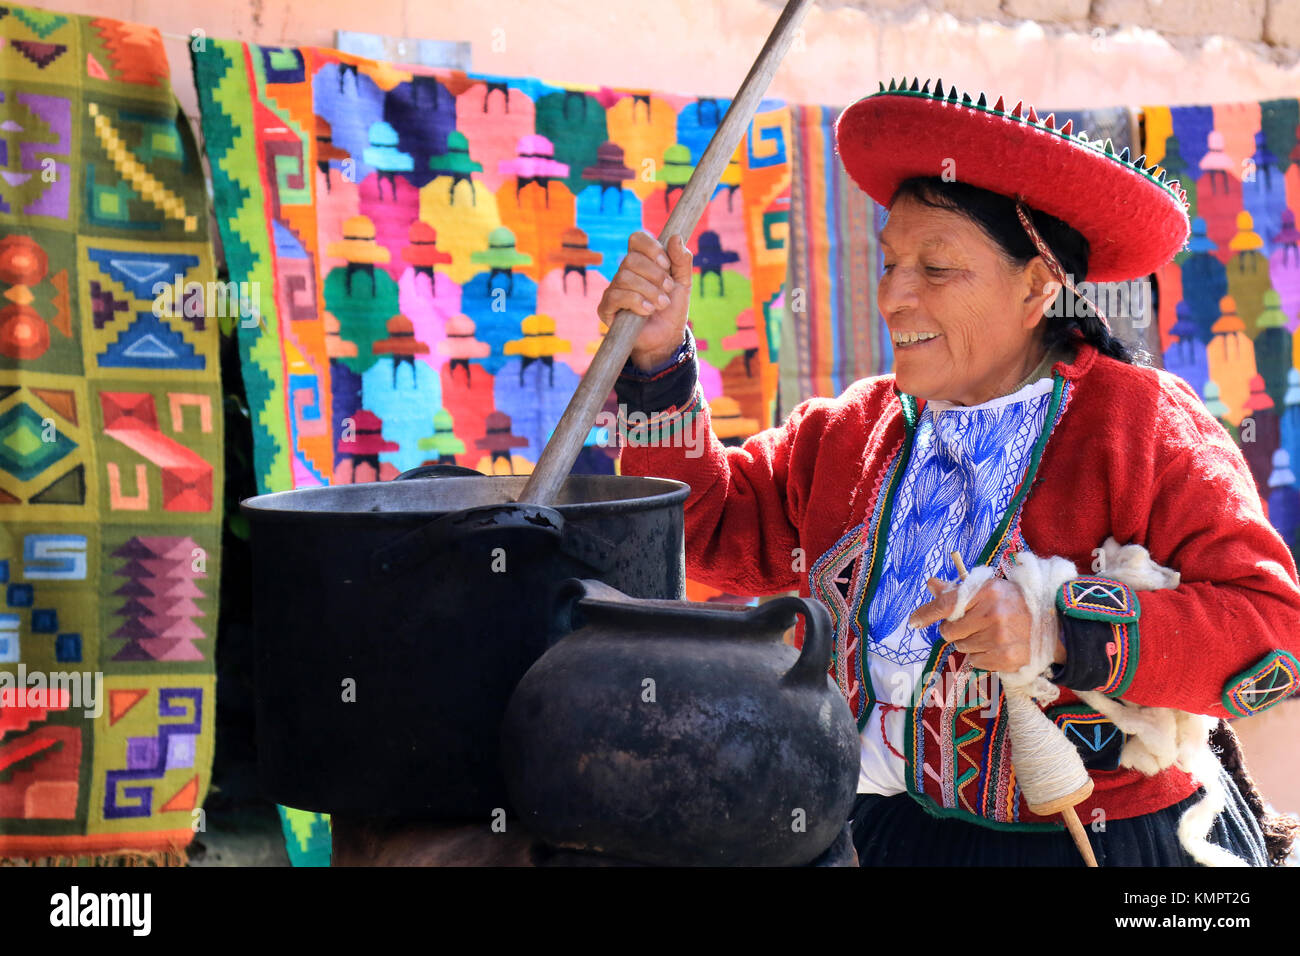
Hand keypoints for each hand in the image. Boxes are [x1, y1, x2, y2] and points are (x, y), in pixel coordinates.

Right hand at [596, 231, 692, 370]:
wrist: (666, 338)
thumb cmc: (672, 309)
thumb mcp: (683, 283)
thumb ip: (682, 260)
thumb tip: (676, 237)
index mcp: (642, 261)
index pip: (637, 239)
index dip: (651, 248)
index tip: (667, 264)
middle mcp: (625, 272)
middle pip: (630, 259)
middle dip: (654, 275)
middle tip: (668, 289)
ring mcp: (613, 289)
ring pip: (624, 277)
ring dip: (648, 291)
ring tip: (661, 304)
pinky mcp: (606, 307)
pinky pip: (616, 295)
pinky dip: (636, 301)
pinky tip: (647, 310)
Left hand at [908, 577, 1066, 672]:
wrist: (1054, 625)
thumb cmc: (1014, 603)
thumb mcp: (990, 589)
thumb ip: (958, 589)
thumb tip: (931, 584)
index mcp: (987, 592)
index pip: (947, 604)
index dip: (926, 614)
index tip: (913, 621)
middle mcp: (993, 614)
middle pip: (949, 632)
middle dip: (954, 630)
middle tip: (972, 625)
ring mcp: (1000, 638)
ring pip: (962, 648)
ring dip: (970, 643)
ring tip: (990, 634)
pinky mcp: (1006, 658)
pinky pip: (975, 662)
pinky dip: (981, 656)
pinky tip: (997, 646)